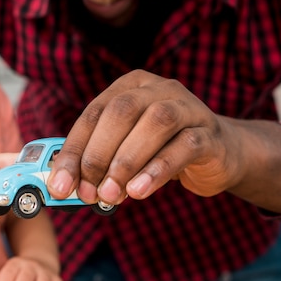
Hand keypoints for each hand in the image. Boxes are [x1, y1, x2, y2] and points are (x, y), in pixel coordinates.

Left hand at [48, 70, 244, 204]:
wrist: (221, 153)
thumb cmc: (163, 149)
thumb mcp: (127, 149)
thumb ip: (100, 160)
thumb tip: (65, 185)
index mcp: (130, 87)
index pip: (94, 113)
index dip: (74, 149)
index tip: (60, 184)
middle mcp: (159, 89)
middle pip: (122, 112)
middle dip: (98, 155)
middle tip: (86, 192)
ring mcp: (188, 107)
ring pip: (155, 123)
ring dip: (127, 161)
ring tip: (110, 194)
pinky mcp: (210, 133)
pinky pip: (184, 146)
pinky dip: (158, 170)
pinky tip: (139, 191)